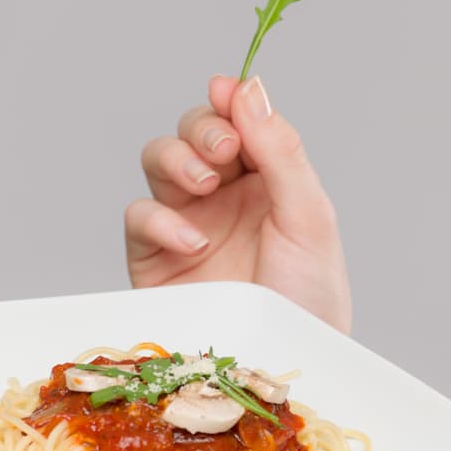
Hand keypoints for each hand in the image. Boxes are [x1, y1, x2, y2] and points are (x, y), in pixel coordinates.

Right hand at [126, 75, 351, 333]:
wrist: (285, 361)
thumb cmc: (311, 294)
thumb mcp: (309, 218)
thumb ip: (281, 152)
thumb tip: (250, 88)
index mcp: (270, 178)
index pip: (240, 121)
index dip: (230, 100)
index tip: (227, 90)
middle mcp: (227, 195)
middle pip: (194, 131)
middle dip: (203, 129)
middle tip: (225, 150)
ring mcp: (188, 221)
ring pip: (159, 161)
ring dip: (177, 160)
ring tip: (205, 185)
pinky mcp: (155, 258)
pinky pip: (139, 216)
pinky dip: (160, 219)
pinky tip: (194, 241)